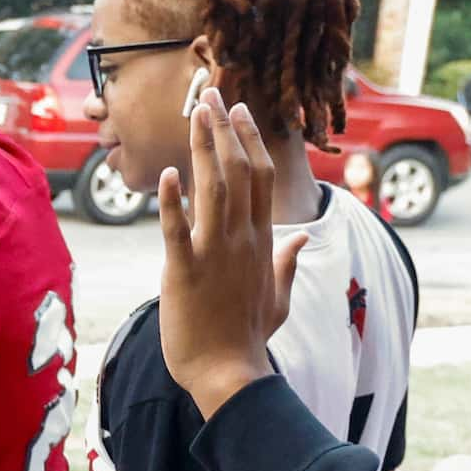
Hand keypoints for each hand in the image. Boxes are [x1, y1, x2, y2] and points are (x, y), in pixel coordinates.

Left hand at [157, 86, 307, 416]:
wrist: (229, 374)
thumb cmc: (249, 339)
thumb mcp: (278, 298)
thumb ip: (289, 264)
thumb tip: (303, 241)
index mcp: (263, 242)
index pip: (261, 179)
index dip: (249, 140)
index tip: (238, 112)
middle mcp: (242, 240)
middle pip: (239, 171)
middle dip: (224, 129)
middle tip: (211, 95)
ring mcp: (215, 254)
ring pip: (212, 188)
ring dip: (202, 147)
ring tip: (194, 113)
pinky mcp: (184, 272)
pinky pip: (178, 230)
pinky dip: (171, 201)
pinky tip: (167, 173)